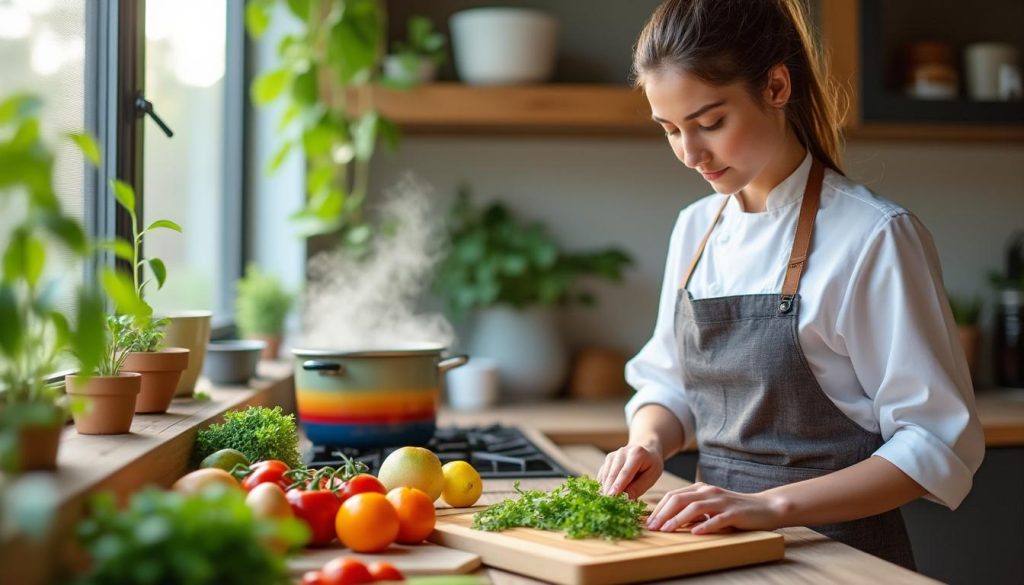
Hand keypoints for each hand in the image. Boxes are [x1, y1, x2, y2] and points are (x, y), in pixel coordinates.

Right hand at [596, 443, 663, 499]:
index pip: (625, 472)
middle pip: (612, 474)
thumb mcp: (652, 476)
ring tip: (607, 503)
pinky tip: (606, 495)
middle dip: (609, 490)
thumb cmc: (650, 465)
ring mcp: (612, 456)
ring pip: (605, 475)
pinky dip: (603, 486)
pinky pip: (602, 476)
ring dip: (605, 489)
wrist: (645, 449)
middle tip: (607, 505)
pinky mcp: (606, 461)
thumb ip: (638, 487)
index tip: (611, 496)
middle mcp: (621, 452)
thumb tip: (625, 498)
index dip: (618, 485)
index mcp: (636, 454)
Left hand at [646, 482, 786, 533]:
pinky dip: (705, 525)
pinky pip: (717, 519)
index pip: (673, 496)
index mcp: (701, 489)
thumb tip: (669, 521)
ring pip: (694, 507)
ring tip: (666, 530)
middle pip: (680, 499)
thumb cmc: (734, 510)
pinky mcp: (734, 513)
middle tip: (651, 527)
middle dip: (663, 513)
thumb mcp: (710, 507)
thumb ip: (693, 510)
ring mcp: (721, 501)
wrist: (764, 507)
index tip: (648, 522)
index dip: (659, 508)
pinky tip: (695, 533)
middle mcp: (709, 492)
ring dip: (678, 519)